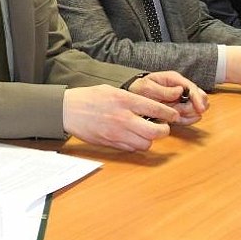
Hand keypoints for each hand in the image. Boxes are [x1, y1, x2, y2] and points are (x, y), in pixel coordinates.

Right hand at [62, 84, 178, 151]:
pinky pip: (132, 149)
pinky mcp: (111, 143)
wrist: (67, 110)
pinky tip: (132, 137)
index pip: (156, 109)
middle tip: (163, 126)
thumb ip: (131, 98)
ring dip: (149, 139)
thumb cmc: (88, 97)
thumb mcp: (112, 90)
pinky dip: (136, 144)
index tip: (173, 115)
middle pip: (156, 132)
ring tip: (145, 132)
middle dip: (164, 130)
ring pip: (146, 144)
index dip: (169, 114)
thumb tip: (150, 106)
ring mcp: (117, 133)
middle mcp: (123, 118)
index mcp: (125, 101)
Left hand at [127, 71, 207, 124]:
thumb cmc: (139, 89)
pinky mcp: (181, 109)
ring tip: (172, 113)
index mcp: (174, 79)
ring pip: (197, 109)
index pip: (193, 88)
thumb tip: (180, 91)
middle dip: (190, 108)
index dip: (198, 99)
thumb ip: (163, 90)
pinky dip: (185, 120)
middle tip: (175, 111)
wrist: (134, 97)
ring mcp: (182, 99)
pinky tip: (175, 119)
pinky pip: (191, 117)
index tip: (200, 109)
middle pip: (200, 99)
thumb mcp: (147, 87)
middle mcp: (181, 88)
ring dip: (187, 114)